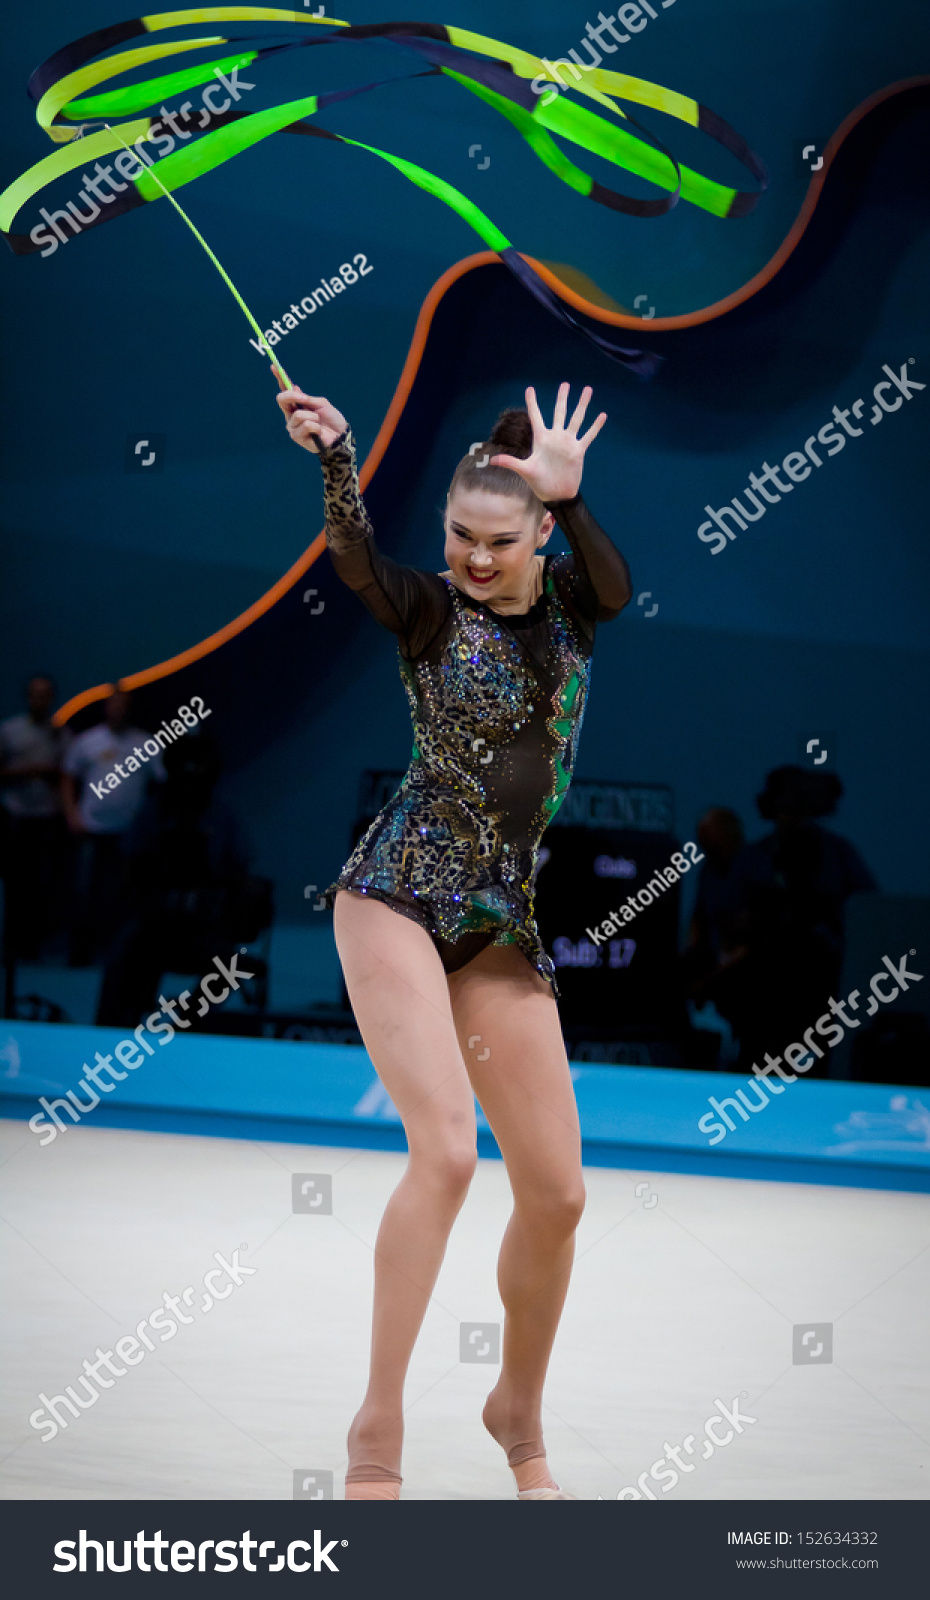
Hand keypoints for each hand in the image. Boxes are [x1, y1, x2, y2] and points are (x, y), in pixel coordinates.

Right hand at [274, 367, 347, 453]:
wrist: (341, 436)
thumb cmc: (332, 420)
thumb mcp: (321, 404)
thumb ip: (307, 398)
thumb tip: (294, 387)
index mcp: (297, 405)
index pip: (285, 391)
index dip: (280, 378)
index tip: (275, 366)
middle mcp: (291, 415)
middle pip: (282, 400)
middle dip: (293, 396)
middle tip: (305, 399)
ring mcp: (293, 427)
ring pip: (298, 415)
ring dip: (313, 416)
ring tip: (319, 423)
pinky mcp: (297, 437)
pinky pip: (306, 425)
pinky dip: (316, 426)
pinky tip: (319, 432)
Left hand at [490, 382, 606, 501]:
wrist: (556, 495)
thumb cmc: (539, 483)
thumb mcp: (525, 470)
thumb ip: (511, 462)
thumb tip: (492, 461)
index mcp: (541, 439)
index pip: (536, 416)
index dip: (532, 403)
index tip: (530, 389)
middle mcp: (555, 437)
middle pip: (559, 412)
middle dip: (562, 398)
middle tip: (565, 384)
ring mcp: (568, 443)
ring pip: (576, 419)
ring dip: (582, 405)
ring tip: (587, 390)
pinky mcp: (578, 450)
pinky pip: (588, 436)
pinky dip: (595, 426)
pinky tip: (602, 415)